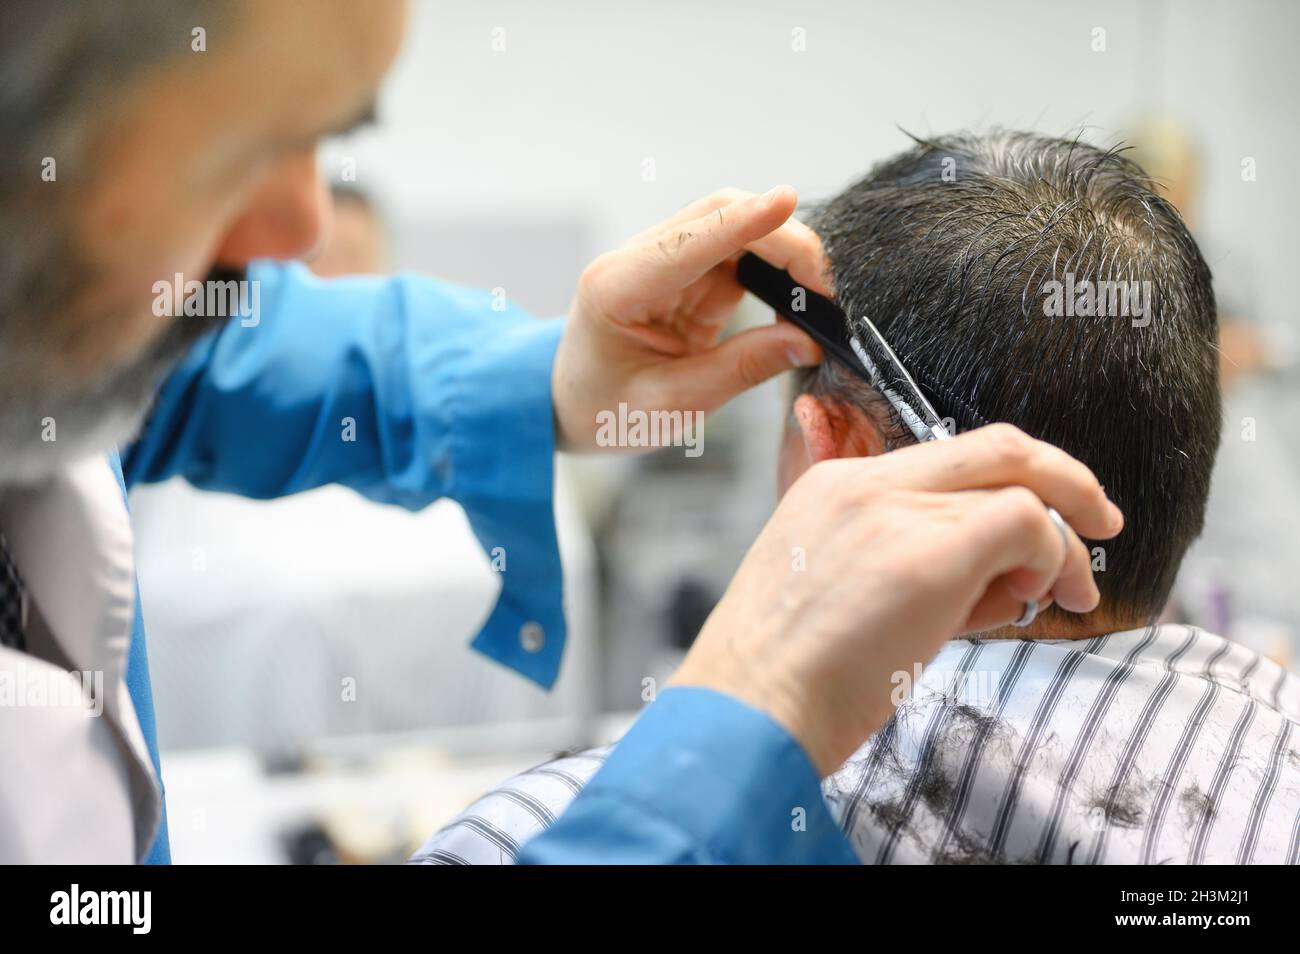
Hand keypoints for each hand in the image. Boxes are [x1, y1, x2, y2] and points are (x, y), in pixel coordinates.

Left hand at [553, 186, 825, 450]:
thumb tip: (806, 341)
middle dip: (781, 237)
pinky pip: (740, 254)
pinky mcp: (687, 273)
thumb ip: (740, 370)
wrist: (571, 406)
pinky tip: (799, 295)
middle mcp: (637, 261)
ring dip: (783, 250)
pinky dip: (775, 268)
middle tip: (827, 287)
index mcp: (617, 289)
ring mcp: (663, 261)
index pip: (688, 242)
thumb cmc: (607, 410)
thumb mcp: (672, 406)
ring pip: (735, 226)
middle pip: (718, 214)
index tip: (786, 202)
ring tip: (820, 294)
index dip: (742, 221)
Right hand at [669, 424, 1125, 776]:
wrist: (748, 711)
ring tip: (1055, 597)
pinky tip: (1035, 599)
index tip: (1041, 516)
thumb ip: (896, 561)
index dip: (1010, 479)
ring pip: (1020, 491)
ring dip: (1058, 546)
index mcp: (834, 487)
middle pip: (995, 445)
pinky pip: (1024, 523)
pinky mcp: (929, 554)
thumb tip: (987, 573)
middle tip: (1100, 521)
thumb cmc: (784, 678)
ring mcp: (895, 512)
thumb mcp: (827, 589)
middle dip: (1066, 479)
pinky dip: (1049, 557)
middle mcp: (865, 484)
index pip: (947, 456)